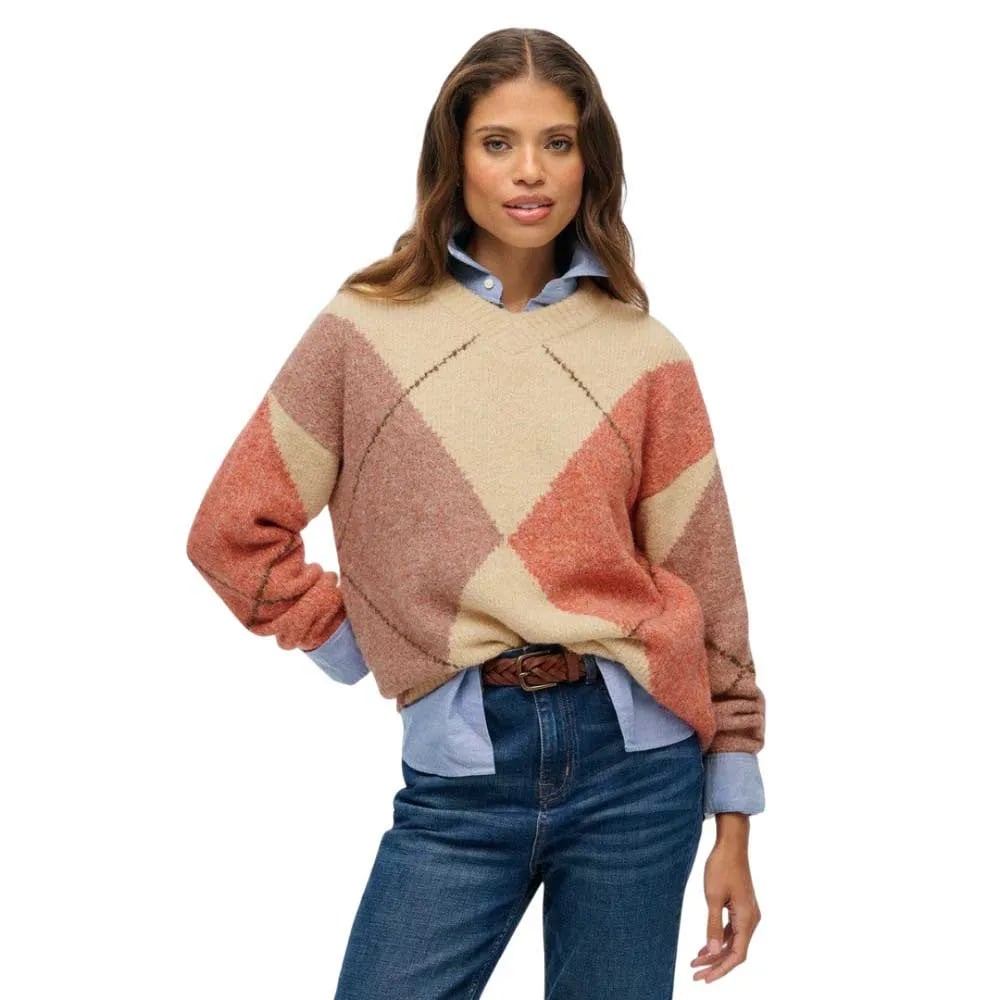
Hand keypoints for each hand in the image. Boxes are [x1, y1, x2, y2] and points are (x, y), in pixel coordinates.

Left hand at [691, 829, 760, 982]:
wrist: (731, 844)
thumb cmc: (721, 867)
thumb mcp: (713, 897)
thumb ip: (713, 925)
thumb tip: (712, 950)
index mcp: (747, 919)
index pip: (737, 955)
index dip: (721, 969)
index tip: (705, 979)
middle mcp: (751, 919)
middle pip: (735, 951)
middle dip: (715, 964)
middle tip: (695, 974)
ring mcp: (747, 913)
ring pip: (733, 942)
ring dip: (715, 953)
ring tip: (695, 962)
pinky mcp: (741, 907)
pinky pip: (732, 931)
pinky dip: (719, 939)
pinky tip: (704, 947)